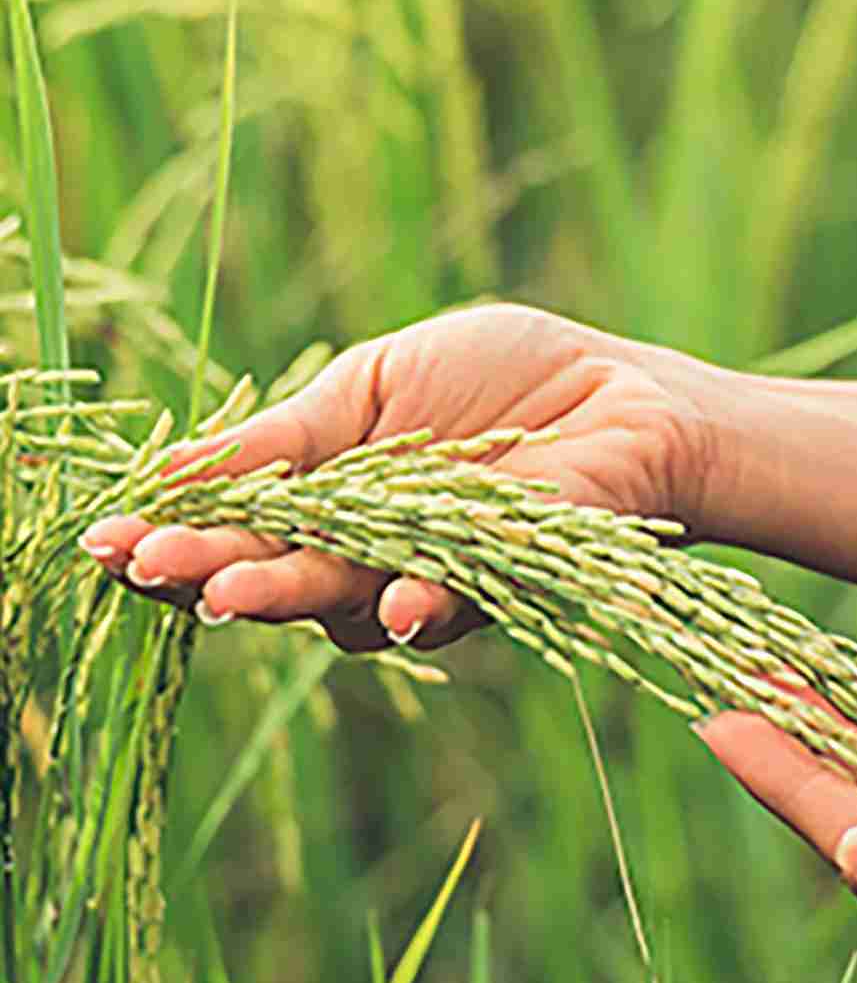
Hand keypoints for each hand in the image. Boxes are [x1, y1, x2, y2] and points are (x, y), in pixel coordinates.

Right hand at [79, 304, 722, 650]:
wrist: (621, 395)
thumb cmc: (503, 378)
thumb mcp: (376, 384)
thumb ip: (289, 436)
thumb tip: (173, 468)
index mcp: (331, 499)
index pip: (238, 528)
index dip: (176, 537)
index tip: (108, 539)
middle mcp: (369, 554)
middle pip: (276, 575)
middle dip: (210, 574)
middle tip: (149, 569)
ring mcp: (428, 577)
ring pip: (345, 602)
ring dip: (287, 594)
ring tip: (229, 589)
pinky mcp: (500, 586)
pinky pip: (447, 604)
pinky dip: (417, 603)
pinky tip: (393, 603)